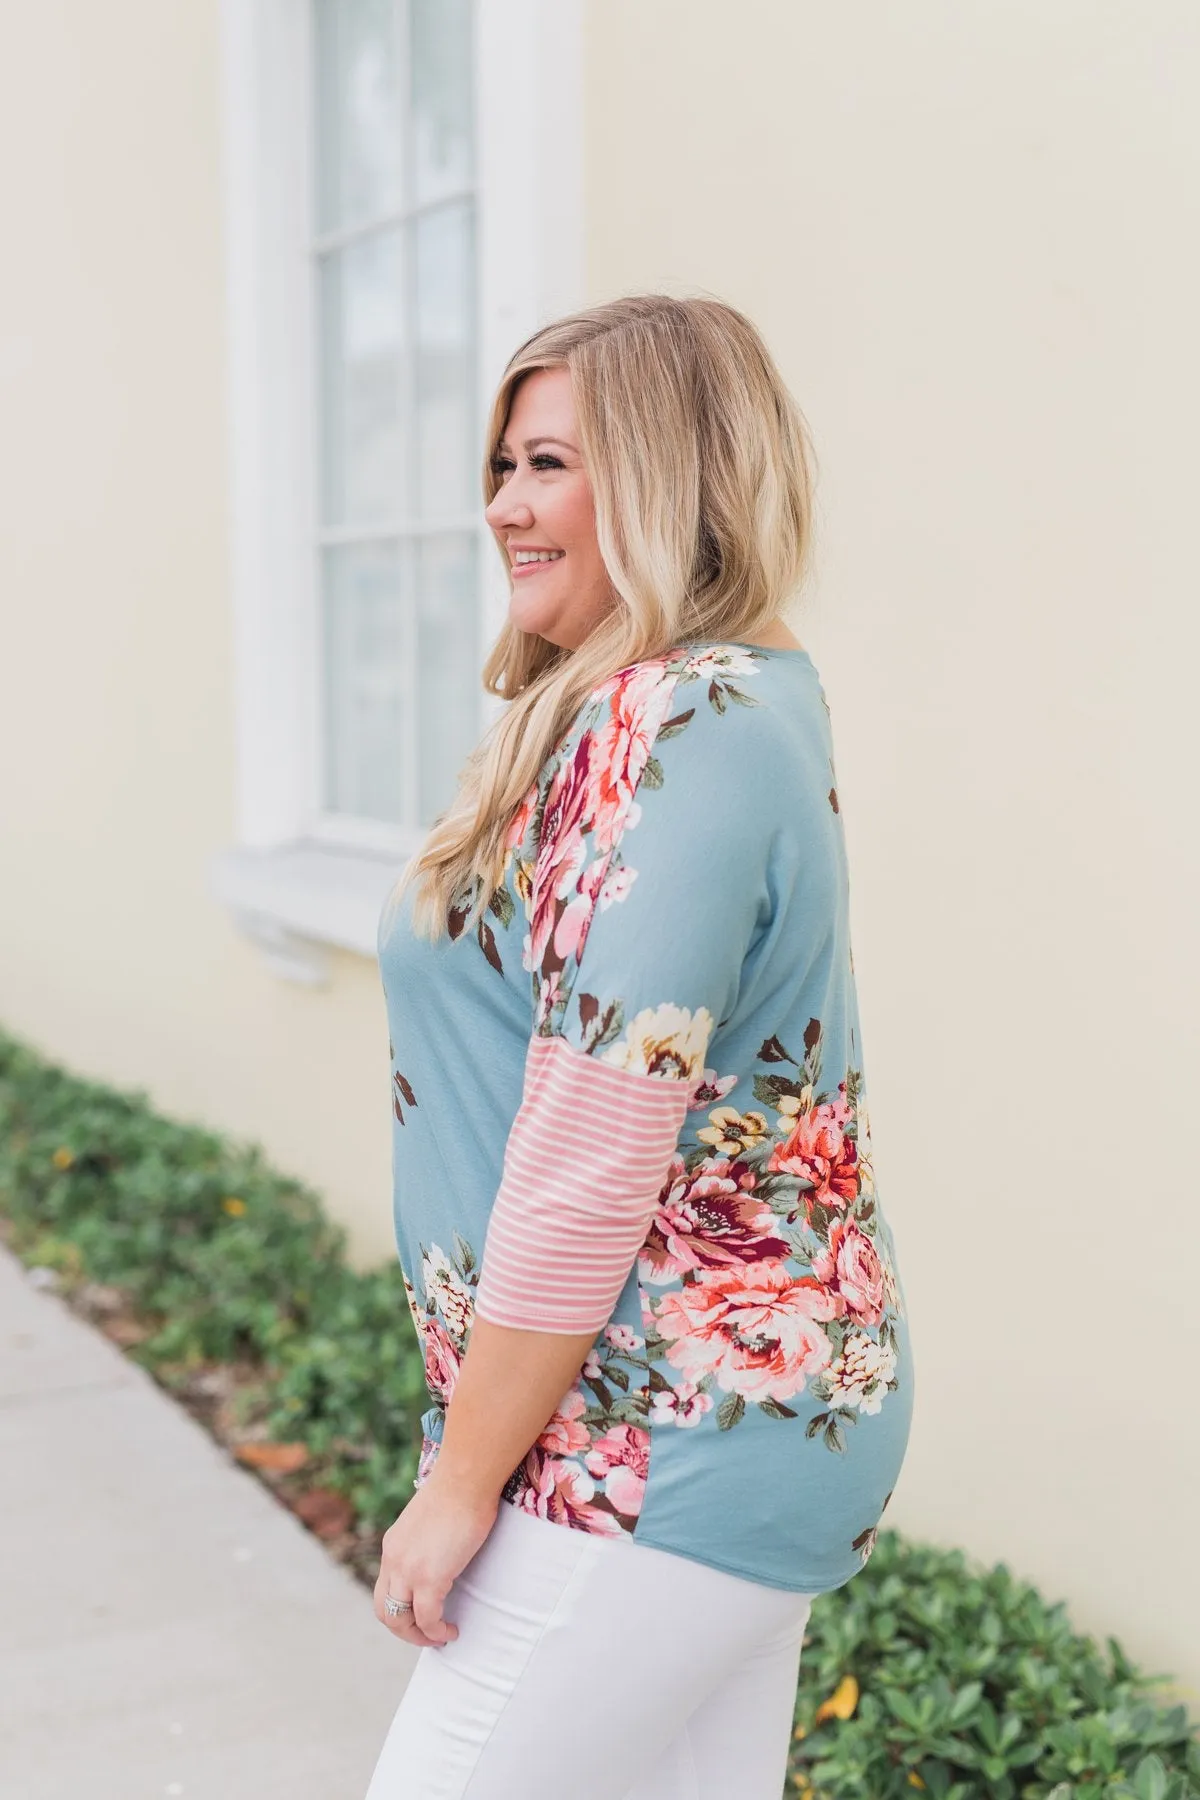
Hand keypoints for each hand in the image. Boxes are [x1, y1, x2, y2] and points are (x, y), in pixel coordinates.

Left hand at [372, 1473, 498, 1648]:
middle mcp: (394, 1559)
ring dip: (418, 1636)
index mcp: (393, 1545)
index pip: (385, 1588)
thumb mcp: (431, 1519)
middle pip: (384, 1610)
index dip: (399, 1608)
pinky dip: (437, 1632)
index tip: (419, 1615)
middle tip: (426, 1634)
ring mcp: (409, 1570)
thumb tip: (443, 1553)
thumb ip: (427, 1540)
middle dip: (404, 1630)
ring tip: (438, 1637)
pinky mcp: (430, 1578)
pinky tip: (450, 1630)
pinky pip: (428, 1619)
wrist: (466, 1478)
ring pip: (399, 1620)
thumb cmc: (460, 1490)